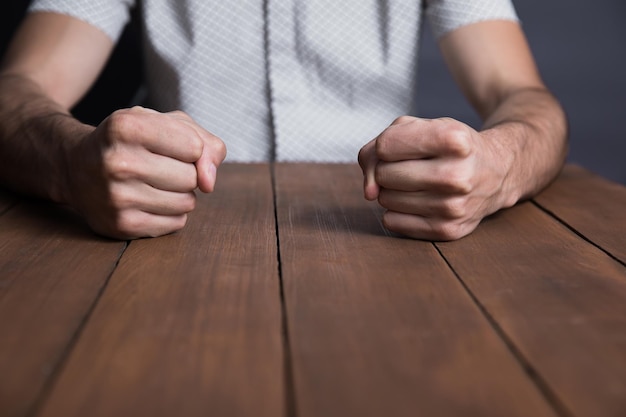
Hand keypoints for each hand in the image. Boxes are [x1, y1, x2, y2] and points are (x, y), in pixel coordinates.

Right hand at [64, 106, 225, 238]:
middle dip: (185, 172)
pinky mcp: (121, 225)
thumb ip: (205, 142)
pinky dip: (171, 213)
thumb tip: (209, 183)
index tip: (169, 145)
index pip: (195, 147)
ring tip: (153, 183)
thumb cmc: (132, 141)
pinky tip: (147, 201)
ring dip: (180, 194)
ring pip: (188, 202)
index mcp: (126, 126)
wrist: (77, 167)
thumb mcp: (165, 123)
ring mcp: (116, 197)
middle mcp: (117, 162)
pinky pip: (176, 223)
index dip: (191, 147)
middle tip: (158, 165)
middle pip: (192, 177)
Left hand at [358, 116, 515, 240]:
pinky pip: (392, 222)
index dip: (387, 145)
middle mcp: (457, 175)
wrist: (497, 171)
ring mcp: (453, 207)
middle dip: (389, 168)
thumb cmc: (450, 146)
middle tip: (414, 165)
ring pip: (385, 199)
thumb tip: (369, 192)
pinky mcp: (448, 230)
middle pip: (384, 175)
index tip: (405, 145)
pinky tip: (421, 200)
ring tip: (420, 182)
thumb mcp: (420, 127)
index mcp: (454, 139)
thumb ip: (378, 147)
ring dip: (394, 190)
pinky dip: (398, 211)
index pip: (385, 146)